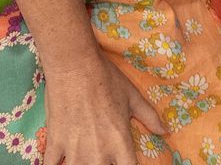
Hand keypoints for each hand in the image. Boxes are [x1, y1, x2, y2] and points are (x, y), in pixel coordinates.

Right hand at [44, 54, 168, 164]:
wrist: (75, 65)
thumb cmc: (106, 78)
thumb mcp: (132, 97)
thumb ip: (150, 117)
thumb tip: (165, 131)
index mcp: (120, 142)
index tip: (122, 162)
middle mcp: (99, 152)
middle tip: (102, 158)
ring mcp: (75, 150)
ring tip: (82, 159)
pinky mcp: (55, 143)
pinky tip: (58, 163)